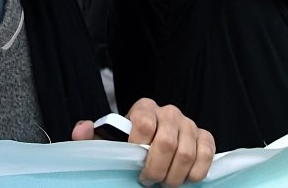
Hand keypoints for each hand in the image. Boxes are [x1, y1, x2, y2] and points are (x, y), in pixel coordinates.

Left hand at [71, 99, 213, 186]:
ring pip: (187, 153)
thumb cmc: (128, 142)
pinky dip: (196, 172)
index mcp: (144, 108)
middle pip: (168, 142)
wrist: (151, 142)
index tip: (133, 165)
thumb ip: (92, 135)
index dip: (139, 149)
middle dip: (157, 169)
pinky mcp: (204, 136)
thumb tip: (81, 131)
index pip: (144, 124)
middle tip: (148, 181)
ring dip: (174, 176)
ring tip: (164, 183)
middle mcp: (169, 112)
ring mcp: (189, 124)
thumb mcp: (108, 139)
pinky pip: (206, 154)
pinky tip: (184, 178)